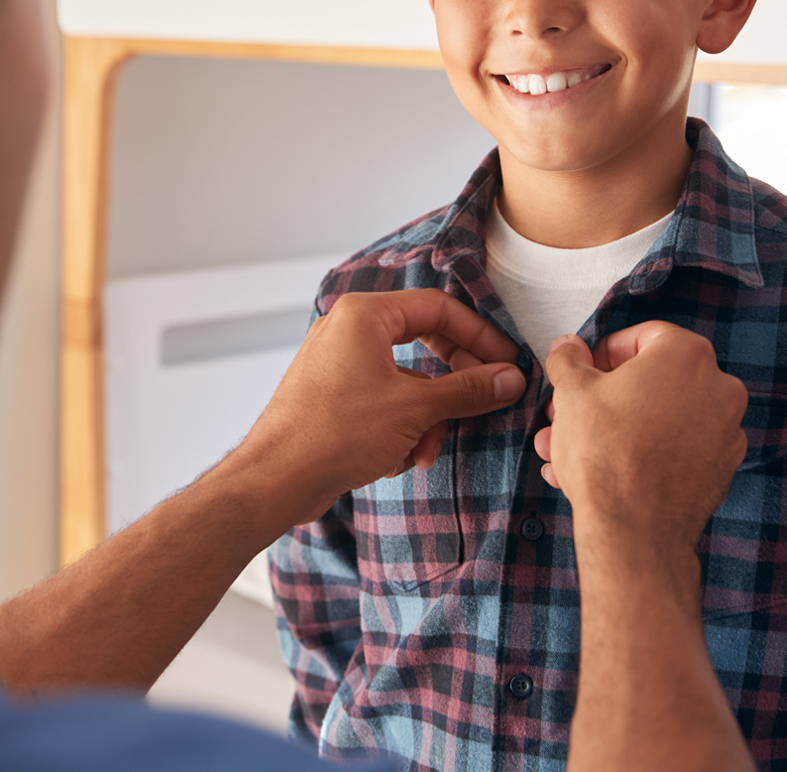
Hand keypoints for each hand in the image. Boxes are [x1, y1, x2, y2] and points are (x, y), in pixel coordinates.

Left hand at [240, 289, 525, 525]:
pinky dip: (399, 428)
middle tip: (481, 401)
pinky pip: (382, 400)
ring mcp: (337, 362)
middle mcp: (347, 329)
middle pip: (423, 340)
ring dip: (425, 418)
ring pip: (405, 380)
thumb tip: (510, 378)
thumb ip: (467, 390)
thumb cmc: (336, 433)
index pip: (438, 308)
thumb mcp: (415, 409)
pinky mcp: (332, 394)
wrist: (276, 479)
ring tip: (423, 452)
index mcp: (364, 315)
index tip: (507, 364)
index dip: (480, 336)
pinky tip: (396, 460)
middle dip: (452, 383)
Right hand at [534, 323, 747, 551]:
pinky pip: (673, 448)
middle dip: (602, 398)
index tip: (583, 372)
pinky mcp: (721, 469)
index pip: (642, 336)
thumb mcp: (571, 389)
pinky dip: (640, 452)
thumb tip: (569, 347)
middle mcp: (718, 388)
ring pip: (657, 417)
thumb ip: (568, 358)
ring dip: (612, 428)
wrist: (633, 529)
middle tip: (568, 414)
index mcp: (686, 354)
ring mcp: (725, 431)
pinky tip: (599, 470)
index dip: (604, 353)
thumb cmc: (606, 452)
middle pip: (649, 380)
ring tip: (567, 450)